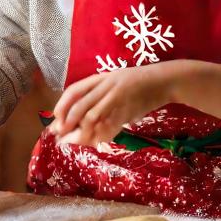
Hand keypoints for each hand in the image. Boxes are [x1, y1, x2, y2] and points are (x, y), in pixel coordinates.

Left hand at [49, 63, 175, 146]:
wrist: (164, 81)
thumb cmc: (139, 85)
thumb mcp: (115, 85)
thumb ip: (100, 99)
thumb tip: (83, 122)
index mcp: (100, 78)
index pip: (74, 90)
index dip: (62, 105)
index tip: (56, 118)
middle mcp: (106, 85)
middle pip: (80, 106)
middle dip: (67, 123)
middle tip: (61, 136)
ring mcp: (117, 97)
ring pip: (93, 117)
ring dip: (81, 132)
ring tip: (75, 142)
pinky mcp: (129, 109)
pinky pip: (110, 125)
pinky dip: (101, 135)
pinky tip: (95, 142)